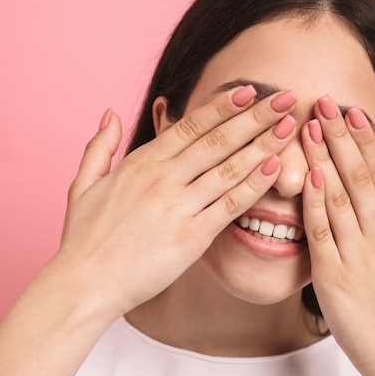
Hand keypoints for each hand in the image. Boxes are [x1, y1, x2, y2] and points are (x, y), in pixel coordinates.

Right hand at [55, 86, 297, 317]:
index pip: (191, 126)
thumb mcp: (83, 184)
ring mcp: (178, 207)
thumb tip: (111, 112)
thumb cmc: (83, 237)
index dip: (224, 106)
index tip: (251, 91)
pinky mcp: (191, 237)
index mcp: (141, 163)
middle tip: (286, 97)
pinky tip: (276, 168)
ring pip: (229, 168)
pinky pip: (230, 205)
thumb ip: (99, 145)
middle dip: (256, 116)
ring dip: (263, 144)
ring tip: (291, 125)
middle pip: (218, 140)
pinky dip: (254, 185)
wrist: (84, 284)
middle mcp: (162, 179)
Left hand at [301, 95, 374, 361]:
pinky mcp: (334, 275)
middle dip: (341, 136)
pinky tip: (309, 177)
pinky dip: (316, 205)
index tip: (350, 111)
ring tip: (310, 126)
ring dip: (324, 159)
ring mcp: (358, 254)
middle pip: (358, 176)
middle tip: (324, 101)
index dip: (363, 140)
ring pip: (340, 198)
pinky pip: (323, 234)